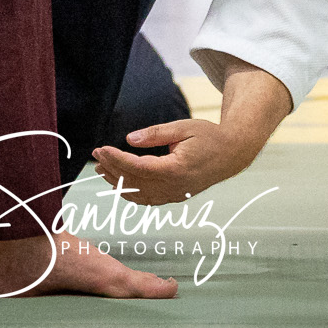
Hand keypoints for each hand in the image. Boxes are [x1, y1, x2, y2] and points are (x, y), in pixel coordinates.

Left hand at [91, 55, 291, 203]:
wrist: (232, 154)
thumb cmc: (208, 136)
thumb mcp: (182, 128)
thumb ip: (155, 134)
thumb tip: (129, 139)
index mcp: (176, 169)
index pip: (138, 167)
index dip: (116, 159)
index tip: (100, 149)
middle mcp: (174, 186)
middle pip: (135, 182)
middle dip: (112, 169)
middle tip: (96, 156)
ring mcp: (175, 194)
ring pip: (139, 194)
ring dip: (117, 183)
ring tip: (101, 170)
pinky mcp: (176, 196)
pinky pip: (148, 199)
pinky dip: (131, 193)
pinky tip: (119, 184)